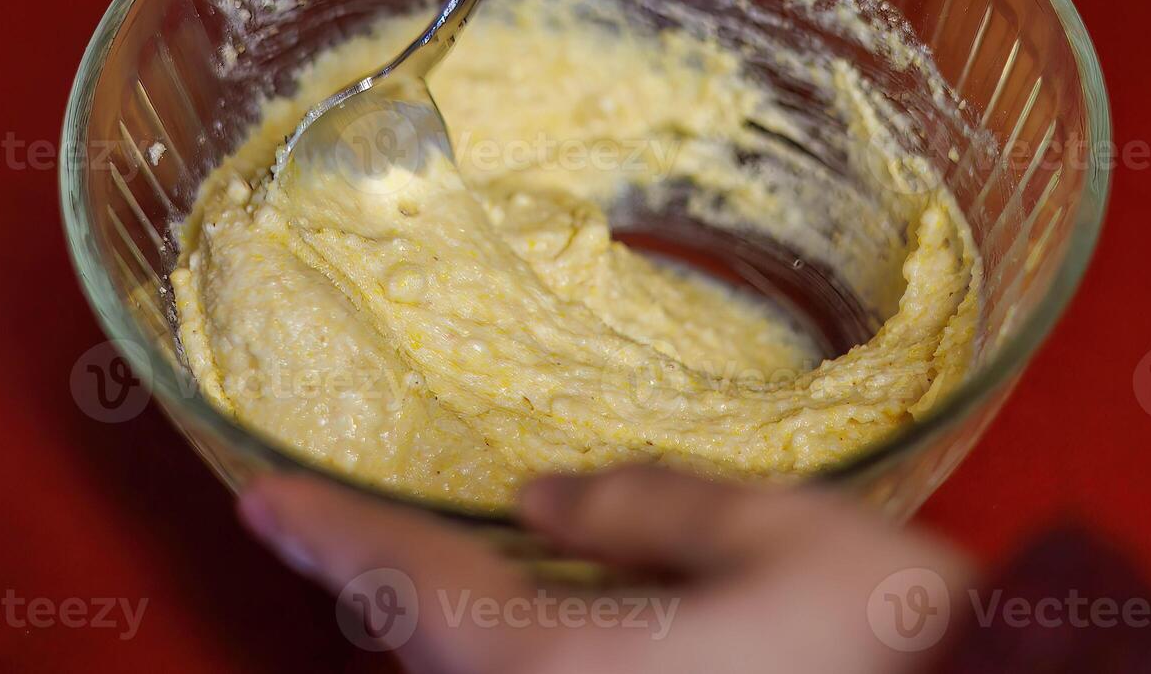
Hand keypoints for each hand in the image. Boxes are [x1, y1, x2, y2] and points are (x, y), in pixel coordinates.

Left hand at [239, 466, 973, 671]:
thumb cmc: (890, 653)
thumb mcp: (775, 538)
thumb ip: (647, 508)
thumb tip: (546, 500)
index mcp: (567, 667)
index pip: (413, 582)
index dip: (329, 530)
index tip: (260, 493)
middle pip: (431, 639)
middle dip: (377, 570)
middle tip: (324, 516)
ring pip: (478, 668)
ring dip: (436, 608)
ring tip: (406, 550)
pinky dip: (498, 638)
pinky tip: (523, 598)